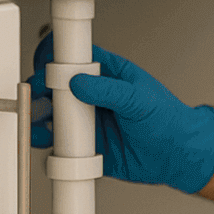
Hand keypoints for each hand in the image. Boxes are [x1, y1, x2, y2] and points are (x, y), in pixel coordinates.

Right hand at [29, 33, 213, 193]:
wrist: (177, 155)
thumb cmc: (169, 120)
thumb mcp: (140, 100)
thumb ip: (110, 90)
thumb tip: (79, 82)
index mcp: (109, 74)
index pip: (75, 57)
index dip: (55, 57)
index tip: (44, 65)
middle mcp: (93, 95)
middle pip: (55, 85)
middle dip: (40, 88)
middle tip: (36, 96)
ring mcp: (86, 120)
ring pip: (51, 113)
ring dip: (37, 114)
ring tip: (36, 119)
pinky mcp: (82, 145)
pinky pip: (56, 141)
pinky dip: (44, 140)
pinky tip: (44, 139)